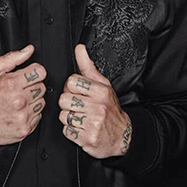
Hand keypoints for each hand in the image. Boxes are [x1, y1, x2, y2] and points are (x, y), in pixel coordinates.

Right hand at [0, 45, 45, 144]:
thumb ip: (12, 58)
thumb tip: (29, 50)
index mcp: (11, 84)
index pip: (40, 72)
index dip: (34, 72)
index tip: (28, 75)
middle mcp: (19, 101)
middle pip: (42, 87)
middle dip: (31, 86)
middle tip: (18, 89)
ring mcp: (22, 117)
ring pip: (41, 102)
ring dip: (32, 101)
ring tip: (17, 101)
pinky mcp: (24, 129)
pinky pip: (38, 116)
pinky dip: (30, 114)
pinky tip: (17, 112)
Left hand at [58, 44, 131, 158]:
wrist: (122, 135)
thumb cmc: (110, 108)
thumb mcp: (102, 84)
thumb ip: (87, 66)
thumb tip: (79, 48)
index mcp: (100, 91)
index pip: (71, 82)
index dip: (71, 87)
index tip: (77, 92)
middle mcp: (97, 107)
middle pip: (64, 99)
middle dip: (68, 103)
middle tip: (78, 106)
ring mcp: (92, 123)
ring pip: (63, 115)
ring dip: (69, 117)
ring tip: (80, 117)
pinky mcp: (87, 138)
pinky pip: (66, 131)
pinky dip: (71, 130)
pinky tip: (81, 128)